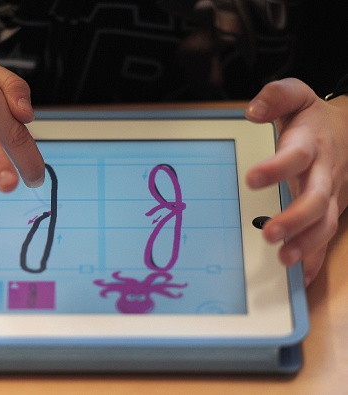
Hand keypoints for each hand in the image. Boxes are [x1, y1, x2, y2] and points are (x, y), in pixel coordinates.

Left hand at [245, 78, 347, 285]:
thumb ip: (276, 96)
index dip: (276, 167)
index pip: (296, 156)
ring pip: (325, 224)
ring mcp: (332, 196)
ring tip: (283, 259)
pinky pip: (327, 237)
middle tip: (269, 233)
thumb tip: (252, 111)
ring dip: (306, 244)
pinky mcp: (331, 211)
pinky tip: (300, 276)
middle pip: (316, 198)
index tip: (252, 178)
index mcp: (311, 144)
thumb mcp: (297, 96)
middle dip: (295, 218)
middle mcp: (324, 173)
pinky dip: (315, 258)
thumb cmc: (314, 118)